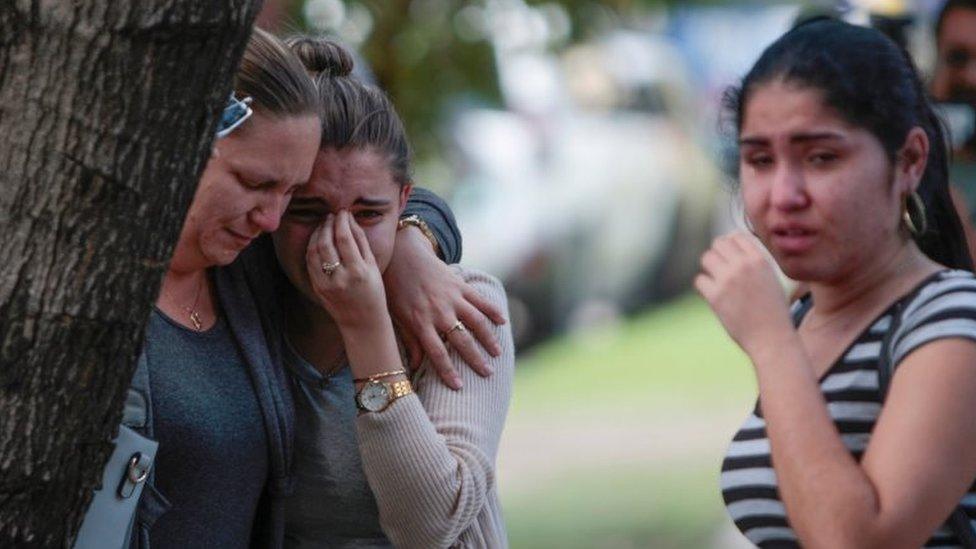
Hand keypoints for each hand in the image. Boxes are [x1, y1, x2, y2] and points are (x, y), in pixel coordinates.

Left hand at [305, 210, 387, 329]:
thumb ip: (362, 243)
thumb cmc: (374, 293)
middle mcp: (340, 278)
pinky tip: (318, 241)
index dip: (342, 222)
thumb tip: (349, 221)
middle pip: (327, 242)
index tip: (342, 212)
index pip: (345, 238)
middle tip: (331, 216)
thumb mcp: (373, 267)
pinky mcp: (317, 288)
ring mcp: (326, 284)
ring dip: (317, 234)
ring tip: (324, 225)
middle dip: (327, 224)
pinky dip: (312, 248)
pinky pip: (310, 263)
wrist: (363, 323)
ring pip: (315, 251)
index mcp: (358, 272)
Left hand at [384, 226, 505, 389]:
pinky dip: (492, 310)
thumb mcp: (396, 317)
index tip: (459, 386)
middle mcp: (438, 311)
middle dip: (475, 359)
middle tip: (488, 373)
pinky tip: (503, 321)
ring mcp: (452, 297)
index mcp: (420, 322)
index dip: (447, 371)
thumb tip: (415, 367)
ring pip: (476, 321)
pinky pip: (480, 300)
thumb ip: (409, 341)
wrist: (401, 255)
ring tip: (497, 352)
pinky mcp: (460, 285)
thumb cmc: (395, 289)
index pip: (437, 352)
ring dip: (488, 338)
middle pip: (461, 340)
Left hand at [694, 231, 792, 356]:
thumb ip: (754, 262)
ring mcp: (728, 280)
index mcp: (760, 260)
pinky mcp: (715, 296)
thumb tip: (730, 240)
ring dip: (709, 268)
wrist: (772, 338)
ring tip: (717, 280)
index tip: (730, 256)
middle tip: (720, 268)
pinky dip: (704, 287)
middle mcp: (743, 266)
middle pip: (718, 243)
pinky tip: (713, 295)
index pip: (737, 237)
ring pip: (706, 258)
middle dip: (718, 254)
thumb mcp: (771, 278)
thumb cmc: (773, 311)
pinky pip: (699, 280)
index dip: (731, 244)